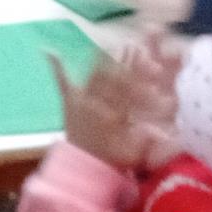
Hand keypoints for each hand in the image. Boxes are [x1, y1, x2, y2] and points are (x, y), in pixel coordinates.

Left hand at [50, 41, 180, 171]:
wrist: (83, 166)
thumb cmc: (112, 159)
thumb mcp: (133, 152)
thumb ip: (146, 138)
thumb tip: (162, 128)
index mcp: (114, 116)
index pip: (129, 91)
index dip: (139, 75)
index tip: (149, 60)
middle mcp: (96, 104)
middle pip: (113, 79)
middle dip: (125, 62)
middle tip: (134, 46)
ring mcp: (80, 101)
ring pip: (93, 77)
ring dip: (102, 60)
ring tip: (110, 44)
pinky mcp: (68, 101)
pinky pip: (62, 82)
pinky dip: (57, 67)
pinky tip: (49, 50)